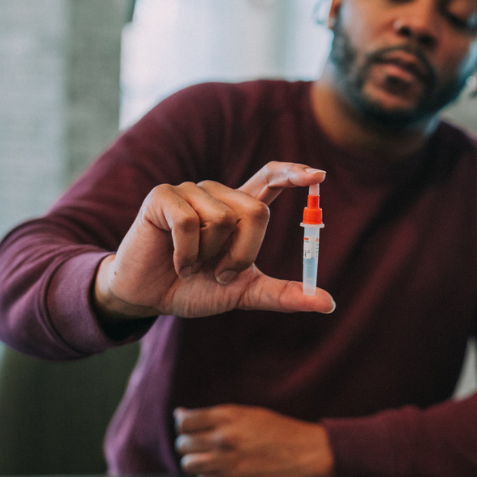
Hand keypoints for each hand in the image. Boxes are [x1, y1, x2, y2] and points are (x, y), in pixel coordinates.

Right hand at [93, 162, 334, 322]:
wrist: (148, 297)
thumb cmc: (194, 288)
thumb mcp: (243, 292)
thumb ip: (283, 294)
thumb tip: (329, 303)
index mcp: (238, 209)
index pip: (271, 177)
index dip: (294, 173)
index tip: (318, 175)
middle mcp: (217, 193)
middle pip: (257, 211)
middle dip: (244, 254)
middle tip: (220, 273)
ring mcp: (190, 191)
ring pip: (222, 219)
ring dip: (208, 257)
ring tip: (191, 265)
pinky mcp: (163, 196)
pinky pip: (188, 223)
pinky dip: (185, 254)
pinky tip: (175, 261)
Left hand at [174, 405, 333, 476]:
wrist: (308, 453)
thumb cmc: (280, 430)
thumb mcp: (248, 413)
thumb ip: (213, 416)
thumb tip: (179, 415)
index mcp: (228, 416)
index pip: (184, 422)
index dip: (184, 426)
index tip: (190, 428)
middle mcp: (224, 439)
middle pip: (183, 445)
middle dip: (188, 445)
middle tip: (200, 445)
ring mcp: (228, 463)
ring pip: (188, 466)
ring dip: (195, 462)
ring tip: (207, 459)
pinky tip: (222, 470)